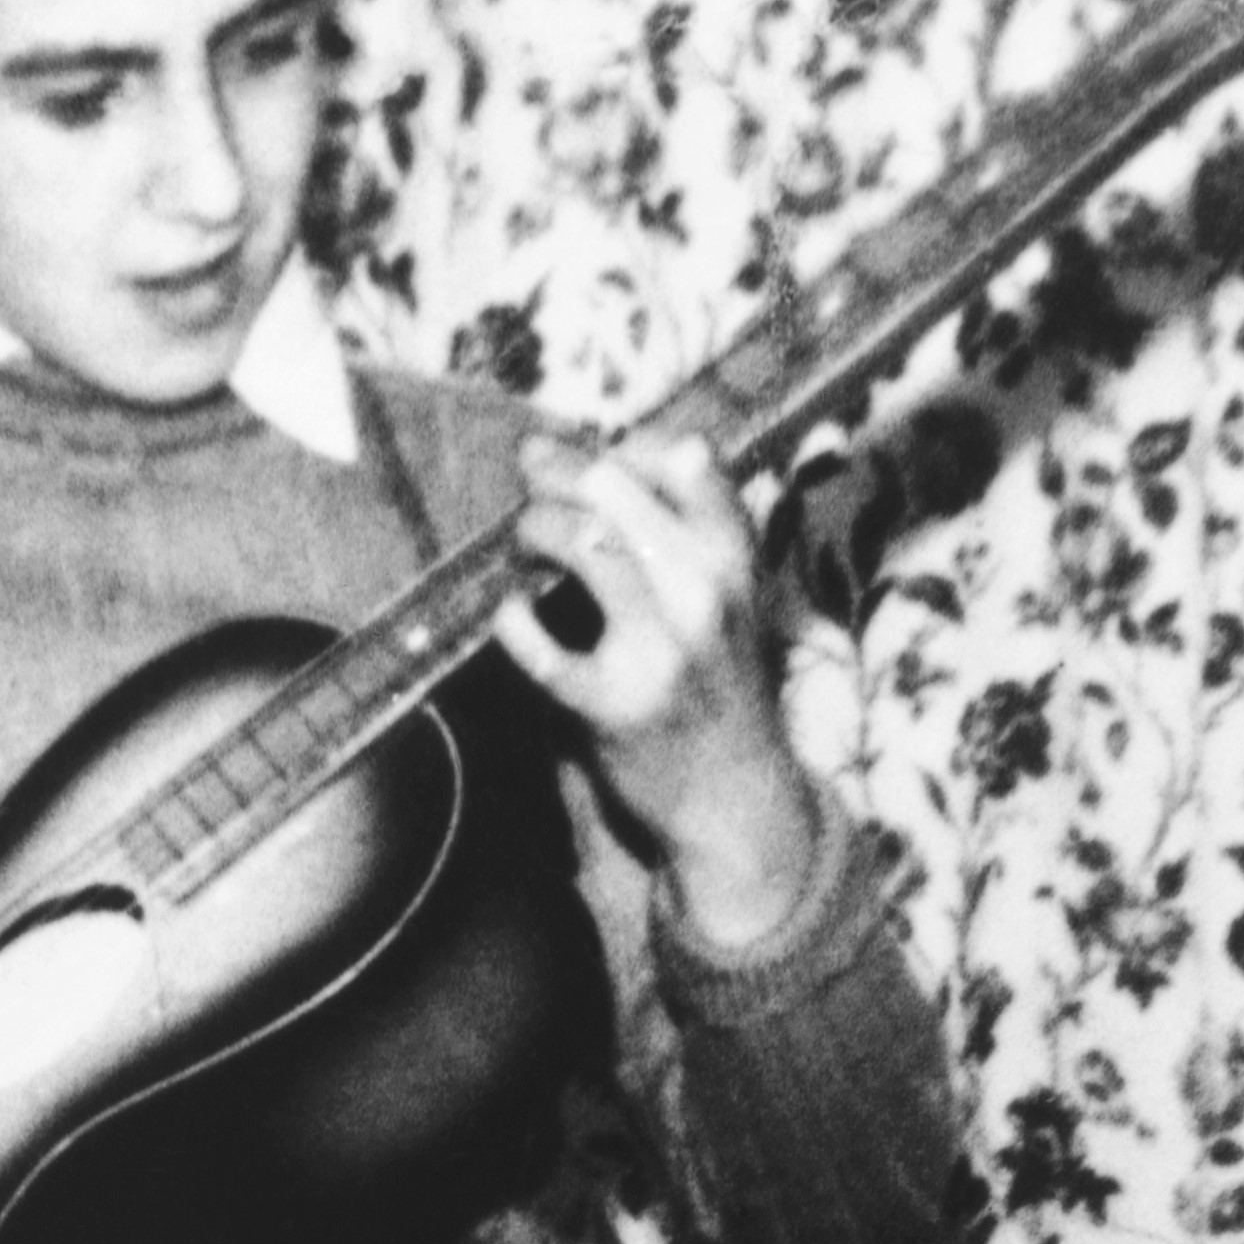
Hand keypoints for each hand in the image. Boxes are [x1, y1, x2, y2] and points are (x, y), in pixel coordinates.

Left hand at [495, 431, 824, 948]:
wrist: (734, 796)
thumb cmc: (719, 685)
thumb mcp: (731, 599)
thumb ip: (689, 534)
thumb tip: (608, 456)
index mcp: (736, 562)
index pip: (686, 461)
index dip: (624, 447)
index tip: (588, 456)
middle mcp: (705, 595)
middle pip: (617, 489)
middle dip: (559, 472)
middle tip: (529, 473)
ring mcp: (661, 651)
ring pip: (584, 546)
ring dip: (535, 529)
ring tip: (521, 540)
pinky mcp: (612, 707)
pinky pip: (543, 651)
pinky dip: (511, 621)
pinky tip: (507, 612)